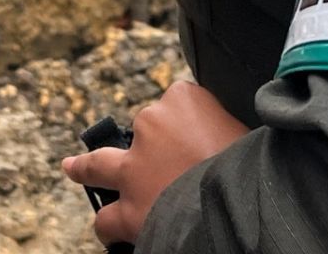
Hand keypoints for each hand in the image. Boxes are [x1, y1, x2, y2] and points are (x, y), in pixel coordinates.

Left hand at [62, 81, 249, 245]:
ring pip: (98, 164)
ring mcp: (135, 166)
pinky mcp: (130, 209)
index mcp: (184, 98)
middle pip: (143, 125)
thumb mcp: (247, 129)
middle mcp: (152, 123)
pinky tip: (111, 230)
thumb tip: (222, 139)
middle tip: (151, 153)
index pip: (179, 99)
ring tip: (72, 168)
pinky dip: (110, 224)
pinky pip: (107, 218)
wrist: (242, 202)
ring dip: (87, 168)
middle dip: (146, 138)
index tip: (205, 136)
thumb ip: (225, 128)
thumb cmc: (255, 163)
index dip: (191, 122)